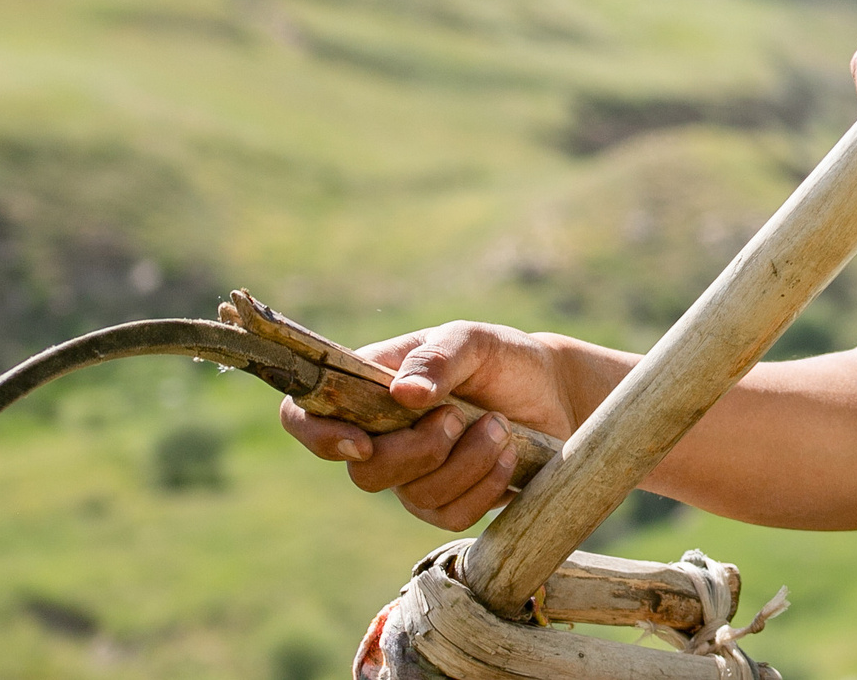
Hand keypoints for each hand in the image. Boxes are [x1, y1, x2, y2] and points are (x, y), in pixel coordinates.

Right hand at [279, 321, 581, 531]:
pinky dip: (485, 486)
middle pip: (364, 471)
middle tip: (458, 416)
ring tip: (499, 427)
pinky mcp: (446, 502)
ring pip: (413, 496)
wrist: (551, 392)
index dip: (317, 435)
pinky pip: (449, 516)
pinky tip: (508, 454)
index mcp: (369, 387)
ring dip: (466, 462)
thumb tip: (402, 393)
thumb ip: (438, 357)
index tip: (361, 442)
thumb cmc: (502, 359)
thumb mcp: (474, 341)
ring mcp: (411, 475)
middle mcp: (379, 436)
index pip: (305, 415)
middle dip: (418, 450)